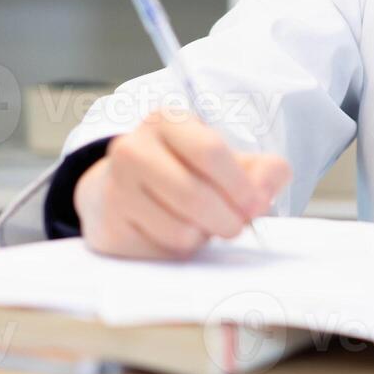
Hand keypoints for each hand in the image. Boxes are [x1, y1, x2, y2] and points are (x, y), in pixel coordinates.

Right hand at [73, 108, 291, 258]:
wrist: (125, 189)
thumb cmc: (188, 169)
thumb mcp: (229, 158)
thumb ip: (264, 170)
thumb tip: (264, 193)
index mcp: (166, 122)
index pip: (209, 151)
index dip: (240, 184)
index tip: (258, 204)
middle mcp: (132, 149)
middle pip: (194, 195)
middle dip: (228, 219)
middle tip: (238, 226)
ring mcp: (115, 189)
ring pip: (179, 230)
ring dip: (204, 236)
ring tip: (204, 224)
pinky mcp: (109, 229)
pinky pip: (161, 252)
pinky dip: (180, 250)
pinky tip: (177, 232)